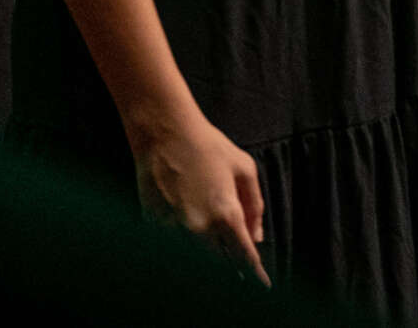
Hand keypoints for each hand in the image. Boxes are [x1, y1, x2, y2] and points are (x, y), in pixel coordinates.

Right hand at [130, 105, 268, 283]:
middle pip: (221, 264)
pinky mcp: (154, 226)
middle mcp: (199, 228)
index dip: (256, 275)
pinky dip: (184, 243)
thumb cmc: (208, 146)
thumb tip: (256, 237)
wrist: (164, 132)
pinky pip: (173, 245)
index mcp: (226, 214)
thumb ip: (255, 206)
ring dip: (208, 254)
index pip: (244, 257)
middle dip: (232, 267)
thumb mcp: (244, 168)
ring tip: (212, 236)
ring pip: (196, 258)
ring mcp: (174, 229)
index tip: (263, 286)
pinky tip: (188, 222)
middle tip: (239, 261)